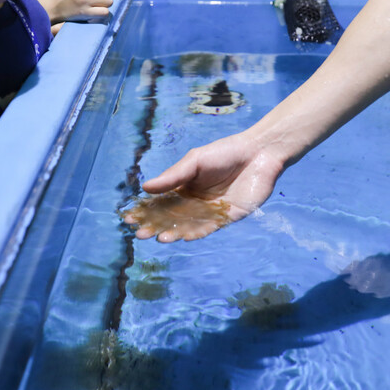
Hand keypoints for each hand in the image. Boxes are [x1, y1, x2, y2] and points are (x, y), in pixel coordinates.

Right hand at [123, 131, 285, 242]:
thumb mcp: (194, 161)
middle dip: (156, 226)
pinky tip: (185, 236)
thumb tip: (145, 188)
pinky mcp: (229, 217)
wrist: (259, 153)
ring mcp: (212, 211)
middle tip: (141, 233)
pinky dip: (197, 232)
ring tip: (160, 237)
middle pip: (172, 218)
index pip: (161, 203)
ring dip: (174, 232)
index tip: (130, 218)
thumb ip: (172, 176)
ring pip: (189, 225)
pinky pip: (210, 228)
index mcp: (185, 187)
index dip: (146, 211)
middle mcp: (196, 202)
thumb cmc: (225, 152)